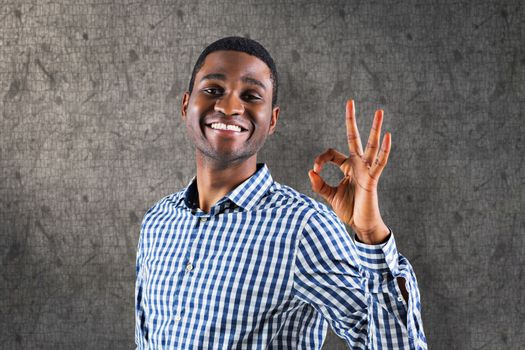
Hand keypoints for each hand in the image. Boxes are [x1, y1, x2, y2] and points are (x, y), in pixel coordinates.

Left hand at [308, 99, 390, 243]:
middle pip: (354, 137)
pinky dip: (385, 150)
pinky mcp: (372, 179)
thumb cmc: (349, 209)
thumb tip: (311, 172)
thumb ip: (320, 184)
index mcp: (348, 167)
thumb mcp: (330, 196)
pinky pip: (380, 162)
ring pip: (371, 145)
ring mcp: (367, 170)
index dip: (320, 159)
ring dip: (374, 128)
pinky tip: (387, 136)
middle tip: (350, 102)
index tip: (314, 171)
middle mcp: (358, 164)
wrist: (361, 224)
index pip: (332, 153)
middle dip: (351, 120)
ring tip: (379, 111)